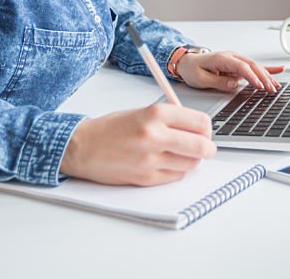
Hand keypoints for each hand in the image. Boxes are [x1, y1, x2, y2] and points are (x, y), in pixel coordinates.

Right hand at [59, 104, 215, 185]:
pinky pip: (175, 177)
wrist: (82, 146)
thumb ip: (170, 118)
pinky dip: (175, 171)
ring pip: (191, 164)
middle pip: (202, 146)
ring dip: (190, 161)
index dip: (207, 129)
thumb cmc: (110, 128)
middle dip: (207, 149)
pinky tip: (164, 163)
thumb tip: (198, 128)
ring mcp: (150, 159)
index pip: (200, 122)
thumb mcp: (141, 111)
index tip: (205, 132)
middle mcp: (155, 135)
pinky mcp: (145, 178)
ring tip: (179, 154)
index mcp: (155, 113)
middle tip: (205, 148)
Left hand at [177, 51, 283, 93]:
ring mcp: (236, 60)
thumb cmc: (192, 69)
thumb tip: (234, 84)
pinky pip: (254, 67)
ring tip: (276, 86)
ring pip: (255, 67)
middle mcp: (231, 57)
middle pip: (252, 66)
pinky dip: (267, 69)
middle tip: (271, 89)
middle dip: (264, 78)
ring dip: (267, 76)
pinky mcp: (237, 65)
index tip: (259, 86)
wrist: (187, 62)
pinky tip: (278, 71)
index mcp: (222, 58)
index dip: (252, 76)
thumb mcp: (200, 78)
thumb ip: (218, 81)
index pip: (241, 67)